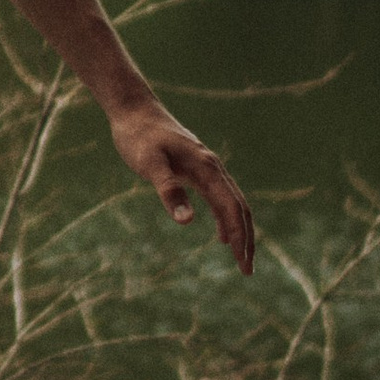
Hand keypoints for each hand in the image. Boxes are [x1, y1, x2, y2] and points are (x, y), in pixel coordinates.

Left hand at [110, 99, 255, 273]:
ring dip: (238, 230)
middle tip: (247, 271)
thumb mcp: (149, 164)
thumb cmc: (138, 136)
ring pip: (232, 202)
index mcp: (206, 168)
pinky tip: (219, 235)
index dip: (240, 237)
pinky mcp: (196, 168)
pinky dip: (225, 218)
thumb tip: (187, 222)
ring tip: (240, 258)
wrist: (133, 109)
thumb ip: (168, 191)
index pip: (232, 208)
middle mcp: (212, 167)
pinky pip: (219, 197)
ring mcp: (206, 167)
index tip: (243, 265)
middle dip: (246, 239)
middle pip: (239, 207)